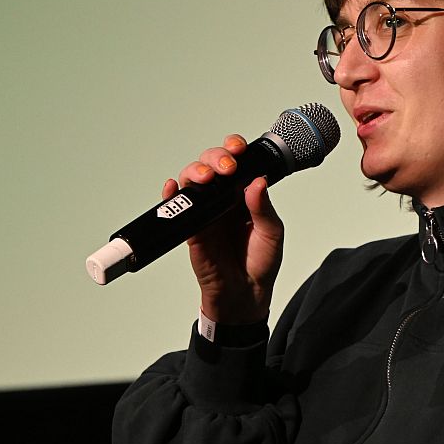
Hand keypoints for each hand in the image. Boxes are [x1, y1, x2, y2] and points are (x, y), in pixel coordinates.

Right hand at [165, 134, 283, 324]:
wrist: (244, 295)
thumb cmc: (260, 264)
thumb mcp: (272, 234)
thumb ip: (263, 208)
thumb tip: (257, 182)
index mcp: (245, 195)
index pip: (237, 163)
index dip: (234, 149)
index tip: (238, 149)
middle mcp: (223, 199)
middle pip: (211, 164)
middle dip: (215, 157)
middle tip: (226, 167)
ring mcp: (206, 212)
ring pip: (192, 180)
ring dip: (195, 171)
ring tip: (205, 177)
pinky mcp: (191, 228)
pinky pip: (177, 208)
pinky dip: (171, 194)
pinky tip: (173, 187)